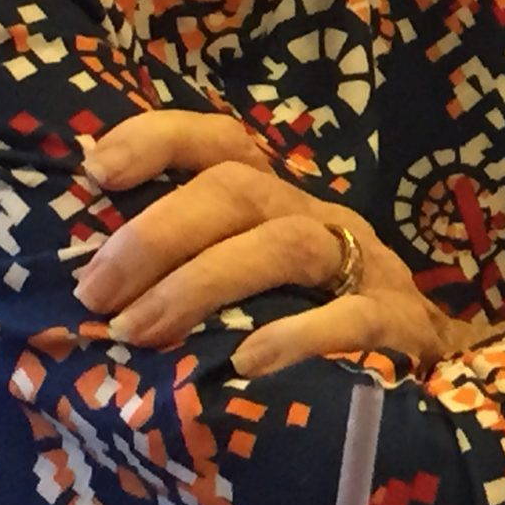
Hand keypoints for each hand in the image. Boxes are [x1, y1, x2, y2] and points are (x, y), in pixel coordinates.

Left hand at [74, 110, 491, 378]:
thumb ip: (189, 271)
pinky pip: (352, 316)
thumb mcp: (250, 286)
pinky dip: (298, 335)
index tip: (96, 171)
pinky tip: (247, 363)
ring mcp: (361, 265)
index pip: (222, 143)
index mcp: (276, 204)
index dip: (161, 140)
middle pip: (243, 189)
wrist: (419, 363)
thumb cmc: (309, 323)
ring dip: (203, 282)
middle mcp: (316, 219)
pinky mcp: (397, 321)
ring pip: (286, 244)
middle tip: (96, 292)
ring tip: (139, 331)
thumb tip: (85, 285)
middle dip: (160, 232)